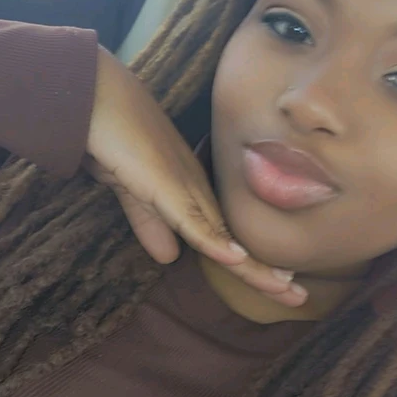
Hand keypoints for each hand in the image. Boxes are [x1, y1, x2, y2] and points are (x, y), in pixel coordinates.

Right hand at [83, 47, 306, 306]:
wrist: (97, 99)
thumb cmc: (116, 139)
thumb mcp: (135, 194)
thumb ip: (152, 224)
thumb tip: (170, 257)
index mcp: (192, 193)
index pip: (227, 237)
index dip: (253, 264)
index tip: (280, 285)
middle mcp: (197, 190)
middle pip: (236, 240)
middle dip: (268, 271)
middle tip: (299, 297)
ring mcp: (184, 185)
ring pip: (225, 236)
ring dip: (255, 266)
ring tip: (286, 288)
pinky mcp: (164, 184)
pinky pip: (193, 219)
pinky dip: (215, 242)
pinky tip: (237, 261)